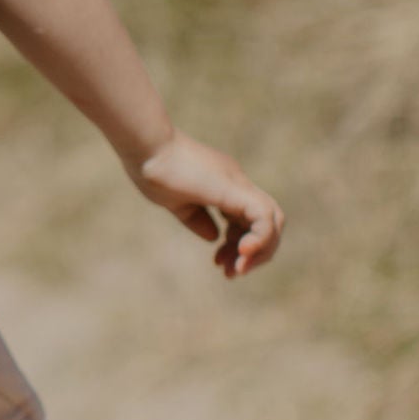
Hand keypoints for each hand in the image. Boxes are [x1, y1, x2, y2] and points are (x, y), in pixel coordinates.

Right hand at [128, 131, 283, 277]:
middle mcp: (237, 183)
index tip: (218, 263)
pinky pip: (264, 217)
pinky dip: (260, 239)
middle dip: (255, 253)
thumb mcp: (176, 202)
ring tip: (237, 270)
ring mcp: (238, 184)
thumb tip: (214, 237)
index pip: (248, 220)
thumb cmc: (151, 169)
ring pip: (273, 220)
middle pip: (267, 222)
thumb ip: (196, 218)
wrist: (145, 146)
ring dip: (260, 251)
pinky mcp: (236, 189)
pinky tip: (242, 252)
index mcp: (223, 186)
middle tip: (232, 273)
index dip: (238, 245)